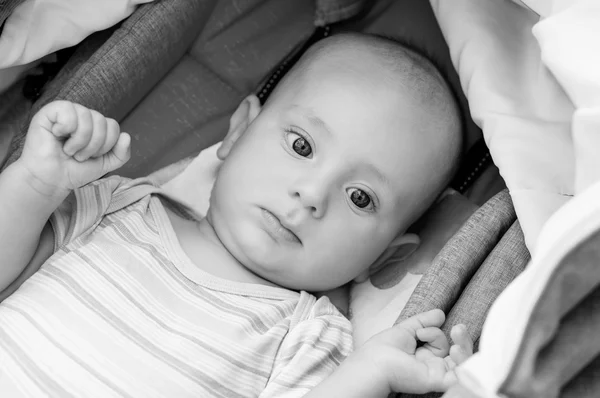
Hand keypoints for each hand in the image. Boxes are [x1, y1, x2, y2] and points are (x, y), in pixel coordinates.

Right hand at [19, 101, 130, 196]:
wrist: (52, 180)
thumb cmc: (76, 170)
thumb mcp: (105, 164)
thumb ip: (121, 154)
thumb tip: (126, 136)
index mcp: (96, 125)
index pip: (113, 125)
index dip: (106, 145)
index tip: (92, 156)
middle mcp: (83, 115)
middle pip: (102, 121)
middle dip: (93, 146)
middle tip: (79, 155)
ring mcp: (67, 112)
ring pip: (87, 117)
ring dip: (79, 141)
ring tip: (69, 150)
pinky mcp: (50, 111)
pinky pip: (68, 110)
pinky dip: (65, 127)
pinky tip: (57, 135)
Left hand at [355, 309, 472, 394]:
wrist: (377, 361)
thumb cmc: (385, 348)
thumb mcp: (407, 330)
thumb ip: (424, 322)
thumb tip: (441, 313)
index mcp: (423, 355)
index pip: (441, 343)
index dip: (436, 333)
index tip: (424, 328)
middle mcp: (432, 366)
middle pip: (456, 353)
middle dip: (461, 338)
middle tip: (458, 327)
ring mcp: (437, 374)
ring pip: (462, 363)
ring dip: (464, 347)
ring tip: (457, 333)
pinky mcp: (440, 381)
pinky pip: (461, 375)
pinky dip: (464, 361)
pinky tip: (456, 349)